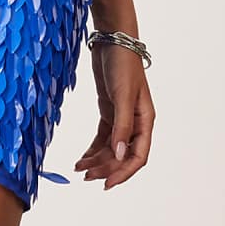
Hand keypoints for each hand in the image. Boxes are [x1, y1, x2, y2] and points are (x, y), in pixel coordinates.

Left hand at [73, 44, 153, 192]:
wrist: (112, 41)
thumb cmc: (122, 65)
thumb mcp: (122, 96)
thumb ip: (121, 126)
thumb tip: (120, 155)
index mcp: (145, 121)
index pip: (138, 156)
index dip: (123, 172)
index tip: (106, 184)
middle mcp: (135, 122)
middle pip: (123, 155)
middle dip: (105, 168)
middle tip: (86, 176)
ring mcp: (121, 118)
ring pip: (111, 149)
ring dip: (97, 161)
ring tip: (79, 168)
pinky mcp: (109, 112)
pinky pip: (103, 138)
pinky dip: (92, 149)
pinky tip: (81, 158)